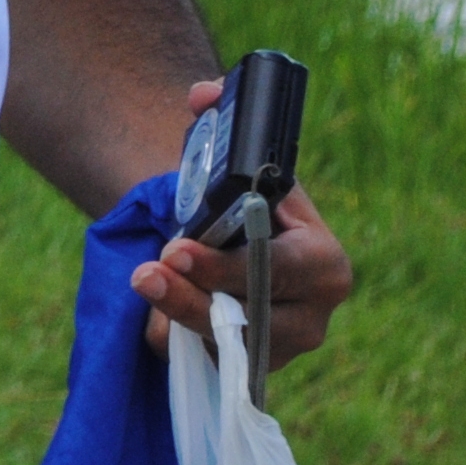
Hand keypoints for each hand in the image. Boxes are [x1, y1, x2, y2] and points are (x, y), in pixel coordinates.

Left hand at [130, 77, 353, 369]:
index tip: (179, 249)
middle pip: (252, 320)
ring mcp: (278, 351)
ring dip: (176, 317)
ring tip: (142, 284)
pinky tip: (150, 317)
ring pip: (223, 345)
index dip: (228, 265)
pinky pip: (201, 363)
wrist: (230, 240)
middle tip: (148, 271)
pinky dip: (172, 338)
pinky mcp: (244, 371)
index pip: (280, 271)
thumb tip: (202, 93)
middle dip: (195, 297)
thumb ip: (224, 120)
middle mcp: (310, 316)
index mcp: (323, 263)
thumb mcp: (239, 162)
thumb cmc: (241, 200)